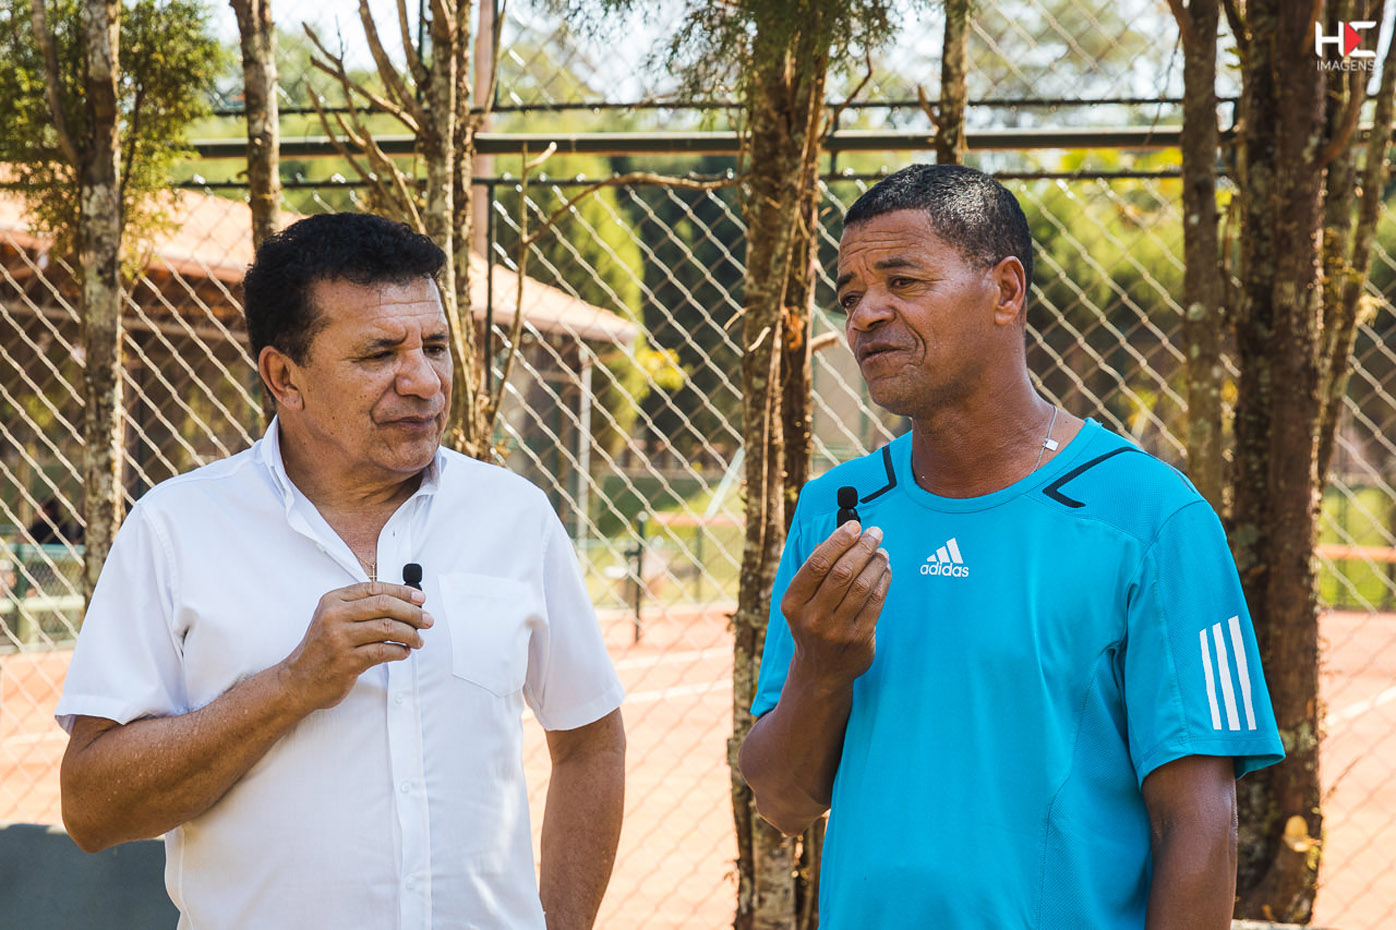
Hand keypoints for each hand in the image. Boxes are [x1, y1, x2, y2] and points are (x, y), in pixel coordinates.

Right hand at [278, 581, 433, 711]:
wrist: (297, 681)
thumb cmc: (322, 650)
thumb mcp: (332, 619)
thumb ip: (361, 608)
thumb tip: (404, 602)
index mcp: (333, 600)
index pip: (375, 588)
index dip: (402, 592)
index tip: (420, 599)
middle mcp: (334, 616)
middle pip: (385, 605)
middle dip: (412, 612)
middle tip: (427, 620)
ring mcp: (339, 638)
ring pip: (387, 627)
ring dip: (410, 633)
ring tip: (417, 640)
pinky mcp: (347, 661)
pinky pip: (383, 651)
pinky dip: (399, 651)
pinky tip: (404, 652)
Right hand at [780, 520, 890, 693]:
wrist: (819, 671)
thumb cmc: (813, 624)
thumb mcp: (802, 601)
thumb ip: (817, 570)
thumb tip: (842, 534)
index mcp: (793, 602)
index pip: (818, 563)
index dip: (838, 541)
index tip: (854, 526)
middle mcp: (812, 617)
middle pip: (842, 572)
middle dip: (862, 547)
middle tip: (875, 533)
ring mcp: (836, 630)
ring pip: (862, 586)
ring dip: (876, 563)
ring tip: (882, 551)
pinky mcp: (858, 639)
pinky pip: (875, 602)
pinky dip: (883, 581)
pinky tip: (885, 571)